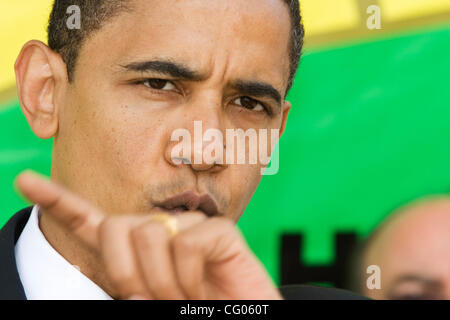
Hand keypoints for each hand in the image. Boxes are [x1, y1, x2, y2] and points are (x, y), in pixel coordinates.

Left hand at [15, 171, 281, 299]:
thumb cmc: (195, 314)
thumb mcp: (148, 301)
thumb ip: (124, 280)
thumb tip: (107, 237)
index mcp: (138, 254)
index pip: (93, 223)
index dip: (60, 202)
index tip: (26, 182)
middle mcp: (162, 233)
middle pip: (118, 227)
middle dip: (125, 272)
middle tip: (149, 300)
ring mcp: (192, 228)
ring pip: (150, 234)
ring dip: (160, 282)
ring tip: (181, 299)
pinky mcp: (219, 232)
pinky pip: (187, 242)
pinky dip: (188, 277)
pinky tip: (203, 289)